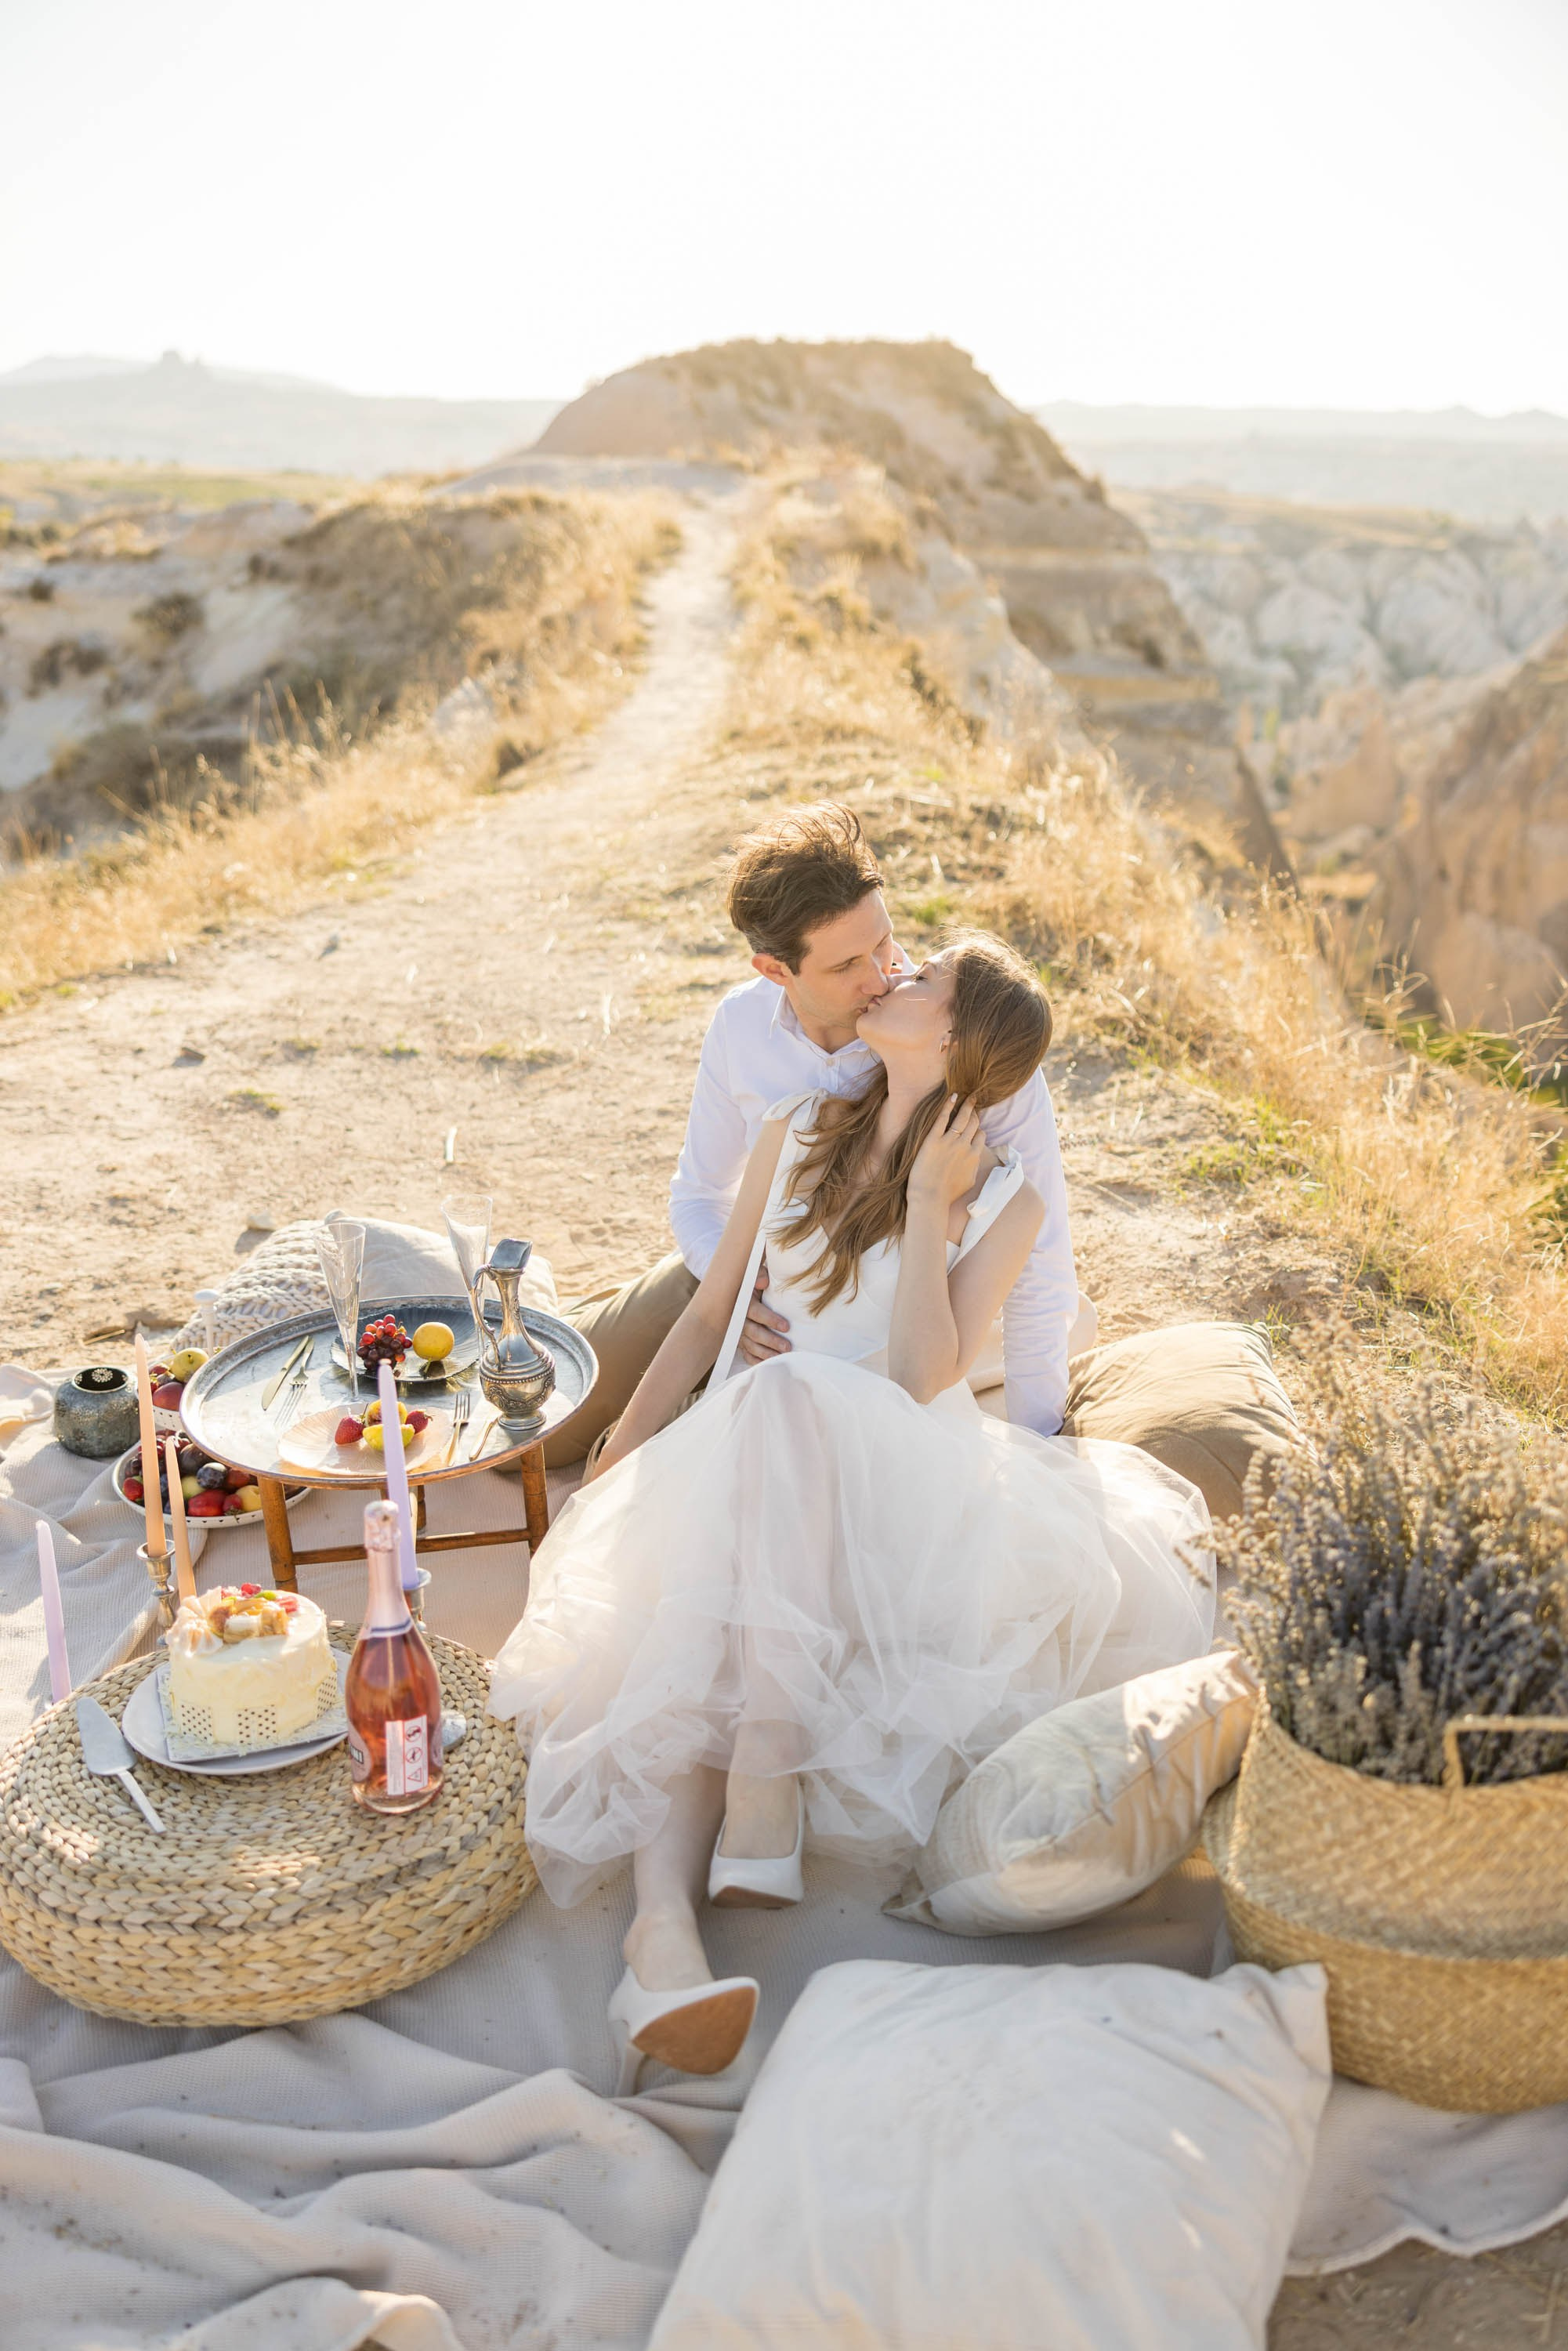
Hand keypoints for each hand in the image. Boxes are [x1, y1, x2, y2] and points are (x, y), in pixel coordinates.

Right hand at [737, 1257, 790, 1363]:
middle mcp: (740, 1319)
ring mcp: (740, 1333)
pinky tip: (768, 1365)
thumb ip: (760, 1275)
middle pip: (753, 1332)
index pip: (755, 1312)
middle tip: (787, 1347)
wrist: (745, 1293)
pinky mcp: (742, 1342)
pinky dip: (756, 1361)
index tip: (786, 1327)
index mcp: (744, 1302)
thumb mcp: (758, 1276)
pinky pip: (747, 1355)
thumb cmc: (757, 1286)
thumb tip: (763, 1280)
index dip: (770, 1320)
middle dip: (770, 1341)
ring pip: (751, 1346)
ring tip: (782, 1357)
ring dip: (766, 1353)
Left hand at [908, 1095, 982, 1210]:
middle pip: (973, 1124)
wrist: (930, 1198)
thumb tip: (974, 1160)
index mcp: (973, 1156)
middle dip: (974, 1113)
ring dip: (967, 1106)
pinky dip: (948, 1105)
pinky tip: (953, 1096)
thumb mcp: (968, 1182)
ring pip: (963, 1118)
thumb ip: (973, 1167)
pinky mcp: (933, 1140)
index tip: (975, 1125)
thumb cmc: (947, 1194)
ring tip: (968, 1098)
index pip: (981, 1136)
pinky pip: (943, 1118)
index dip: (978, 1129)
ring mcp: (949, 1142)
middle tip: (973, 1104)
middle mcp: (964, 1146)